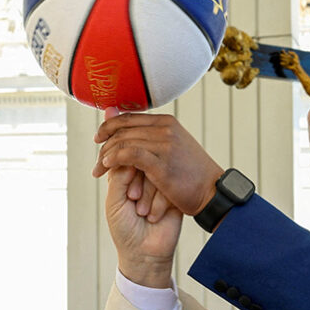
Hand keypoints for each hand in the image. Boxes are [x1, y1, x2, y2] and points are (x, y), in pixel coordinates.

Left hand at [94, 109, 224, 216]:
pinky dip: (115, 160)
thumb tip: (119, 117)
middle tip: (97, 164)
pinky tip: (108, 167)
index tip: (98, 140)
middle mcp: (165, 129)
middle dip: (104, 146)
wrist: (212, 193)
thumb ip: (147, 135)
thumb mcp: (171, 147)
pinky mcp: (162, 163)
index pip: (128, 118)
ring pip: (123, 142)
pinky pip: (129, 155)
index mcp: (166, 122)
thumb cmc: (190, 174)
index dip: (108, 127)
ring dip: (106, 157)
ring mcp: (164, 145)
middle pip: (122, 130)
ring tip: (99, 170)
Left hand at [105, 165, 181, 287]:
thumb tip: (132, 155)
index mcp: (123, 178)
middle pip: (142, 162)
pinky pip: (170, 185)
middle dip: (137, 183)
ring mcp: (159, 186)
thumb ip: (119, 177)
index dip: (125, 171)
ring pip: (156, 172)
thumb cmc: (124, 230)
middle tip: (132, 200)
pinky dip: (159, 202)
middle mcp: (141, 179)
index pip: (125, 158)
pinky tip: (154, 217)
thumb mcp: (114, 202)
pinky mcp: (173, 195)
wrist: (144, 254)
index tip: (124, 193)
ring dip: (147, 194)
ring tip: (142, 213)